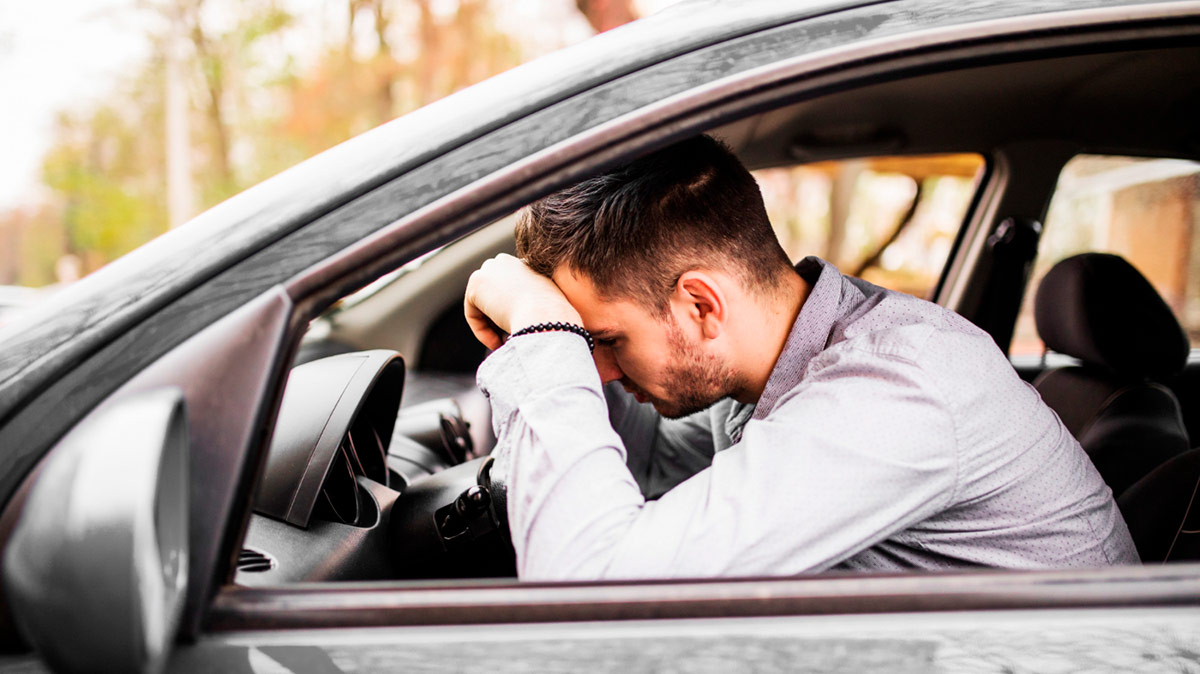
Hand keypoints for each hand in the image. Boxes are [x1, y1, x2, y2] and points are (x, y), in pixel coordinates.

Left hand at [464, 254, 581, 350]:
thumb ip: (535, 309)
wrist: (548, 318)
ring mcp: (490, 269)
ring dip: (492, 328)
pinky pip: (473, 314)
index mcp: (528, 264)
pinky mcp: (476, 283)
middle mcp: (508, 261)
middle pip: (492, 296)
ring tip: (506, 344)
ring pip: (483, 306)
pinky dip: (482, 332)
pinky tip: (498, 342)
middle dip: (497, 319)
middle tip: (509, 340)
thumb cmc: (556, 321)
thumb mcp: (550, 311)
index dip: (513, 315)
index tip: (521, 332)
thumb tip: (518, 322)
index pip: (510, 291)